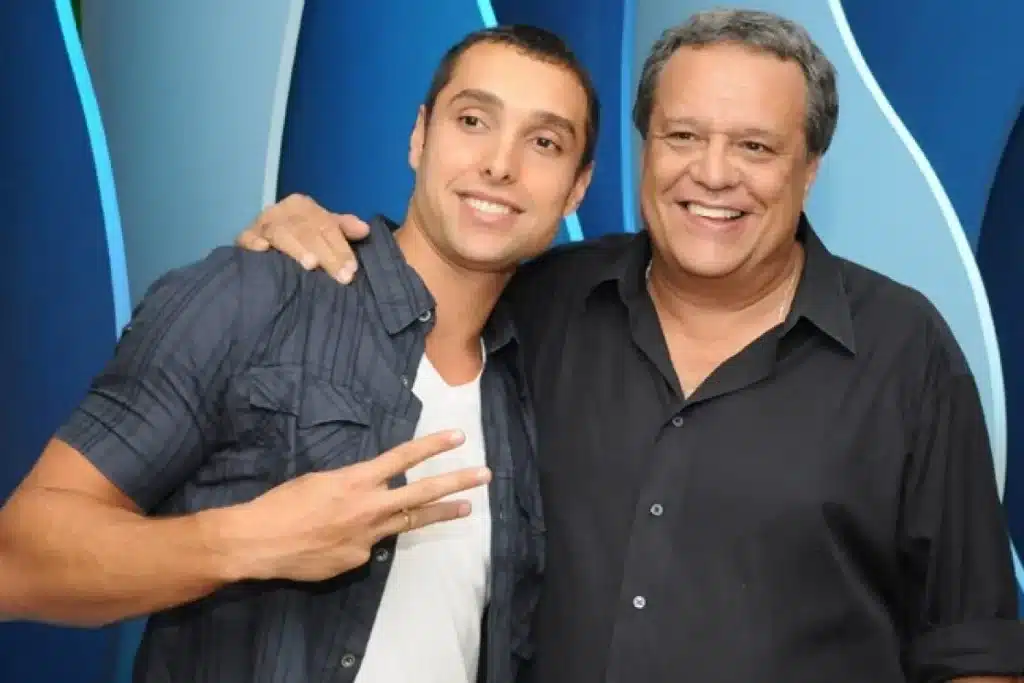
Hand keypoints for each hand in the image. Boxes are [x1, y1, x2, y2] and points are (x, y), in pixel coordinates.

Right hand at [235, 429, 488, 581]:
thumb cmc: (282, 503)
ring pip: (410, 522)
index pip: (402, 458)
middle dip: (456, 483)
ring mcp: (367, 537)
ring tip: (466, 508)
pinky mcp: (358, 559)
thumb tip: (368, 495)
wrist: (259, 542)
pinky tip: (337, 539)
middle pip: (422, 493)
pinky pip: (369, 545)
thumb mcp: (319, 480)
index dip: (432, 447)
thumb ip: (352, 486)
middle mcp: (369, 507)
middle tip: (484, 476)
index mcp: (356, 480)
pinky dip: (364, 538)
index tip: (458, 437)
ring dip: (439, 513)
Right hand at [236, 193, 369, 283]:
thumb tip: (364, 229)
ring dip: (296, 247)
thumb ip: (343, 228)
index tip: (352, 269)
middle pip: (306, 230)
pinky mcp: (243, 237)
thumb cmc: (300, 237)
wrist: (263, 240)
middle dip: (326, 254)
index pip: (326, 225)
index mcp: (302, 206)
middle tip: (340, 276)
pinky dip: (253, 242)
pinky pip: (246, 238)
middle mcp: (281, 211)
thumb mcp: (323, 229)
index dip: (340, 247)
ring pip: (280, 233)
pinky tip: (263, 251)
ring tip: (310, 264)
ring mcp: (260, 224)